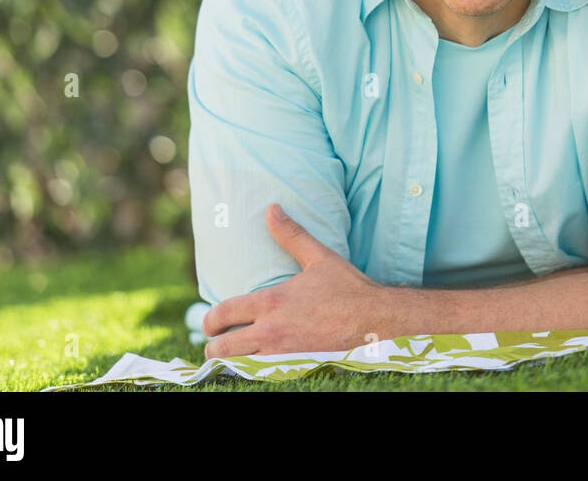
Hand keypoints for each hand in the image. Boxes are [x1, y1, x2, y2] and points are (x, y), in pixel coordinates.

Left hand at [202, 204, 388, 357]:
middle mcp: (271, 332)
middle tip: (218, 344)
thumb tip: (272, 209)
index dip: (210, 320)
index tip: (211, 323)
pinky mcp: (294, 370)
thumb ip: (292, 235)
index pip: (223, 313)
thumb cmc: (349, 289)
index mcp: (271, 303)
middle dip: (214, 347)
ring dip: (232, 362)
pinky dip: (254, 373)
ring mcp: (282, 356)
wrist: (377, 321)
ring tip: (236, 357)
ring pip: (237, 367)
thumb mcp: (319, 258)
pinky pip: (260, 377)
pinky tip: (259, 366)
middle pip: (221, 348)